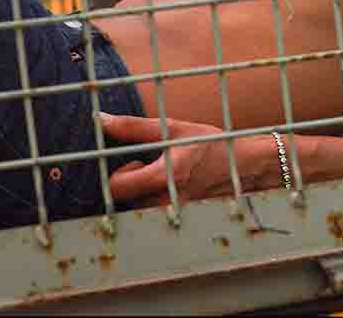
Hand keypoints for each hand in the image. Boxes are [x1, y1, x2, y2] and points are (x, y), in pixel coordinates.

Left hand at [100, 113, 235, 207]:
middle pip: (126, 200)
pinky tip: (172, 187)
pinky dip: (155, 200)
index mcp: (165, 177)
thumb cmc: (208, 143)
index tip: (137, 160)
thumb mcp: (173, 128)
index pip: (116, 188)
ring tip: (166, 175)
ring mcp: (172, 216)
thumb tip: (101, 120)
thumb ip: (133, 127)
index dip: (121, 172)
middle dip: (133, 181)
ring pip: (138, 207)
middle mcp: (166, 202)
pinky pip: (152, 214)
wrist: (242, 165)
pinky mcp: (178, 222)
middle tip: (155, 165)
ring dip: (144, 191)